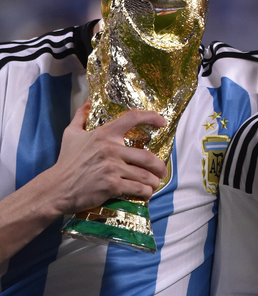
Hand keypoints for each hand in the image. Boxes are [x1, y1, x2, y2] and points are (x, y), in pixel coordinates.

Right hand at [45, 102, 167, 215]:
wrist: (57, 188)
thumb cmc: (66, 161)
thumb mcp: (71, 134)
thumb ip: (80, 116)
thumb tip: (86, 102)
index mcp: (104, 133)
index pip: (132, 118)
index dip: (151, 117)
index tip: (162, 122)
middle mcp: (111, 149)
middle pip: (146, 156)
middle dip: (159, 166)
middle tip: (162, 171)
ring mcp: (112, 167)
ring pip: (144, 175)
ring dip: (154, 182)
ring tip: (154, 184)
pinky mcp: (111, 185)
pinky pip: (137, 188)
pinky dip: (145, 192)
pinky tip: (146, 194)